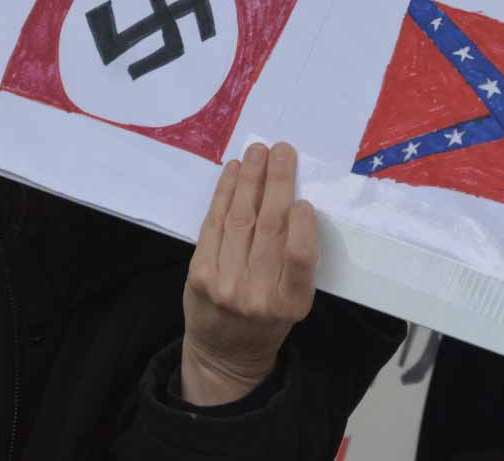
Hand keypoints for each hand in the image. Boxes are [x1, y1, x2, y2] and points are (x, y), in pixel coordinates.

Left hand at [180, 141, 317, 406]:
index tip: (303, 199)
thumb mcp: (294, 301)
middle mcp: (257, 295)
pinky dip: (225, 193)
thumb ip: (296, 260)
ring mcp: (225, 284)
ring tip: (258, 151)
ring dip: (250, 179)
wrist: (224, 353)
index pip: (299, 258)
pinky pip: (215, 223)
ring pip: (241, 220)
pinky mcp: (200, 273)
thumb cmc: (268, 319)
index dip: (302, 225)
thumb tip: (295, 199)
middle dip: (277, 183)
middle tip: (283, 150)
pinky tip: (234, 171)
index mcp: (291, 304)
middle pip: (269, 228)